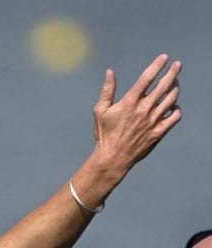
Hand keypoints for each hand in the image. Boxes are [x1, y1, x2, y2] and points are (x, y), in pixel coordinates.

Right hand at [92, 54, 181, 169]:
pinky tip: (173, 106)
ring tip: (175, 83)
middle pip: (164, 86)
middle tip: (178, 65)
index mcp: (129, 102)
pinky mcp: (159, 131)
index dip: (157, 65)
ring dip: (175, 88)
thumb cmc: (105, 134)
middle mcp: (144, 109)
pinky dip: (176, 109)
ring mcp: (153, 121)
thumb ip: (107, 90)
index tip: (164, 58)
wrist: (113, 157)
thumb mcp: (100, 111)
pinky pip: (174, 116)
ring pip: (171, 99)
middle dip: (173, 73)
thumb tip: (110, 72)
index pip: (147, 78)